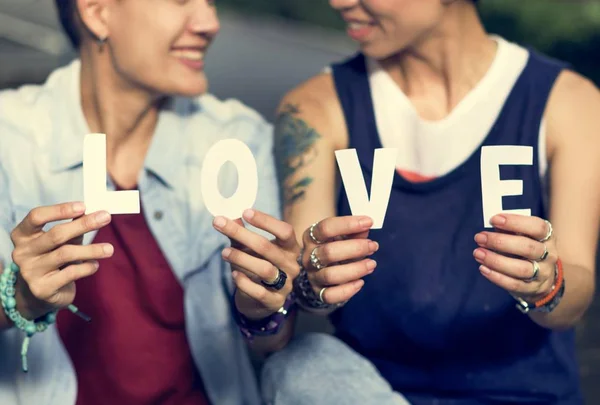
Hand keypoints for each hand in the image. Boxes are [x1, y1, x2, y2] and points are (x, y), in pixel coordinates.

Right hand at [10, 202, 113, 319]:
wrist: (41, 292)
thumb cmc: (53, 257)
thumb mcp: (61, 240)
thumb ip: (73, 226)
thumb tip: (93, 212)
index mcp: (22, 235)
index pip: (36, 216)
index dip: (60, 210)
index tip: (83, 206)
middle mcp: (22, 252)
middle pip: (56, 234)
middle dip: (84, 225)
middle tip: (106, 218)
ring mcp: (30, 271)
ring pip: (65, 254)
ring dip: (91, 249)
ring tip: (109, 249)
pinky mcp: (42, 288)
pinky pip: (70, 273)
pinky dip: (87, 267)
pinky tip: (95, 265)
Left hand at [213, 209, 300, 319]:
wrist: (259, 301)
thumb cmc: (256, 266)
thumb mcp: (249, 248)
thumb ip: (241, 233)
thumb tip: (227, 216)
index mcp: (290, 248)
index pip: (285, 231)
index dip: (266, 221)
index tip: (244, 212)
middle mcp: (291, 265)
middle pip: (268, 248)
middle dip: (243, 235)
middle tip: (220, 224)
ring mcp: (285, 285)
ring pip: (265, 269)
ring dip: (242, 258)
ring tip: (224, 252)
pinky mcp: (275, 302)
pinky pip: (259, 291)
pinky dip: (244, 282)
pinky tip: (234, 274)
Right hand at [301, 216, 377, 305]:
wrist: (322, 269)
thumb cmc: (336, 247)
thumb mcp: (342, 236)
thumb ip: (354, 231)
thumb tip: (366, 226)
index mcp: (311, 237)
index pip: (325, 228)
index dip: (347, 224)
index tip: (368, 222)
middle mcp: (308, 256)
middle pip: (328, 252)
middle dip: (355, 248)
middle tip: (373, 246)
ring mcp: (312, 275)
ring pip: (330, 275)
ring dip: (355, 270)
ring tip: (371, 264)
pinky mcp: (318, 292)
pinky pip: (329, 295)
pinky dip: (347, 290)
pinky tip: (360, 282)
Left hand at [474, 214, 556, 301]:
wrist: (543, 278)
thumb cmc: (527, 250)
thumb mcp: (524, 236)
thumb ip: (510, 229)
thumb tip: (493, 224)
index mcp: (547, 238)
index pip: (538, 227)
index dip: (516, 222)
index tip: (494, 219)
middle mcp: (548, 255)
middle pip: (527, 247)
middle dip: (500, 242)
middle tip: (479, 238)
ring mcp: (542, 274)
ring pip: (521, 268)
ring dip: (496, 260)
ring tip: (478, 253)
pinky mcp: (532, 289)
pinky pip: (514, 284)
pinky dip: (496, 277)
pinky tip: (483, 268)